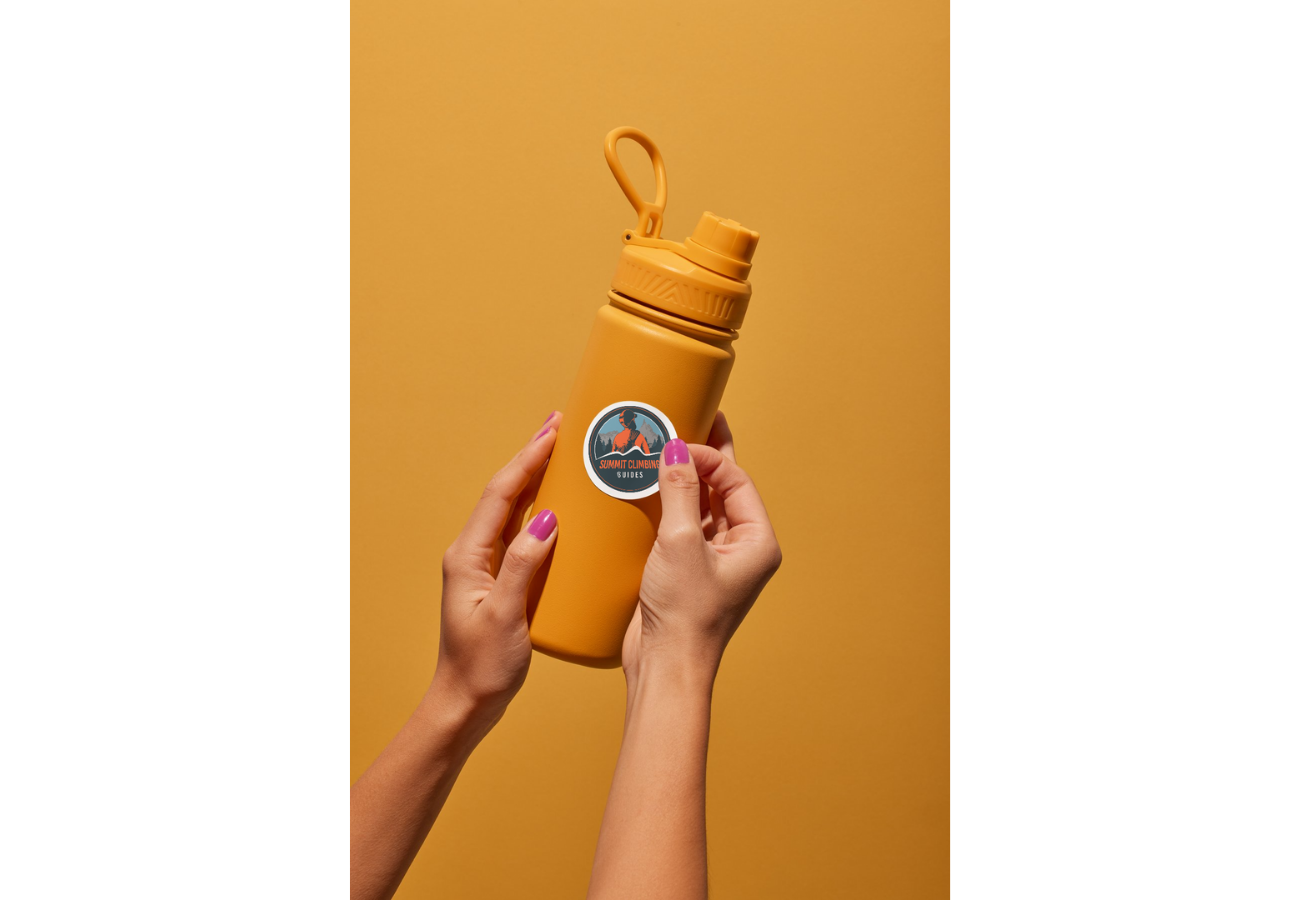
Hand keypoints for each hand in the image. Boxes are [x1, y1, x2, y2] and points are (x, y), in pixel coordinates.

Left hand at [432, 411, 561, 731]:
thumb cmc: (481, 667)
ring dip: (537, 479)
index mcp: (468, 556)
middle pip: (505, 493)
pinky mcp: (500, 580)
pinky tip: (562, 507)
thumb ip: (523, 566)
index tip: (552, 432)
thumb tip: (547, 519)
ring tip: (563, 454)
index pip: (500, 495)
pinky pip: (522, 534)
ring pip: (513, 510)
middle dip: (532, 458)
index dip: (526, 459)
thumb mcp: (506, 616)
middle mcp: (473, 554)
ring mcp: (486, 566)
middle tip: (560, 427)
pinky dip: (541, 510)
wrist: (466, 703)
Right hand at [622, 412, 781, 686]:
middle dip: (702, 456)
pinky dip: (667, 503)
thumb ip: (680, 491)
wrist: (665, 668)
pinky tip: (648, 485)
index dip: (708, 456)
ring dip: (682, 478)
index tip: (676, 441)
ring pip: (701, 504)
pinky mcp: (686, 569)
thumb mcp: (680, 543)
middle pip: (722, 488)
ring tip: (662, 444)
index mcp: (757, 542)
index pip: (736, 481)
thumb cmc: (685, 614)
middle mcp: (741, 548)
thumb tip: (676, 448)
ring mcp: (714, 559)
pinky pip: (682, 524)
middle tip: (686, 416)